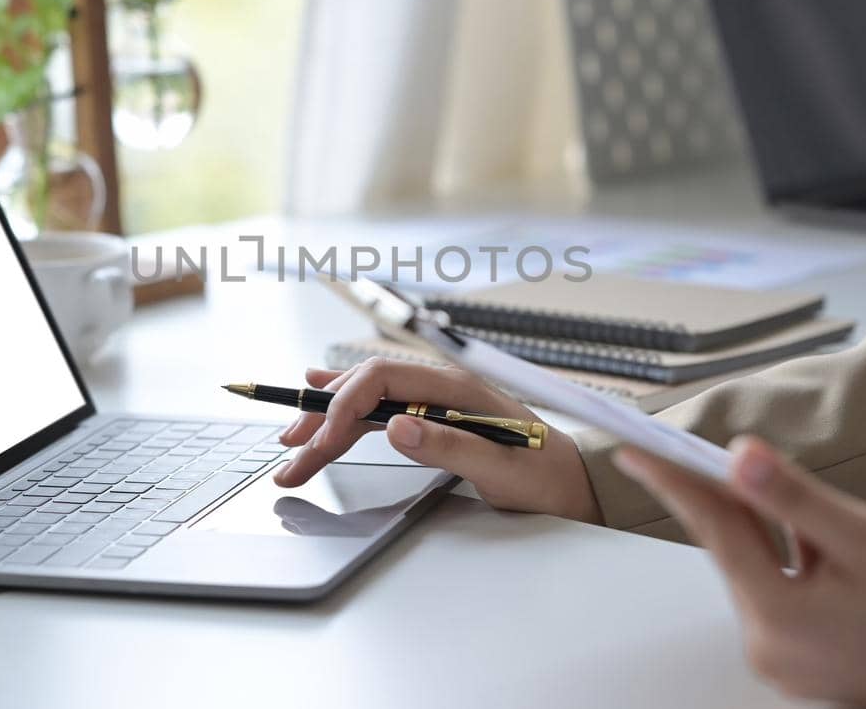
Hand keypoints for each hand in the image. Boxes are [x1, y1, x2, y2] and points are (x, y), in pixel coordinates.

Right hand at [273, 359, 601, 523]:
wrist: (575, 485)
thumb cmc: (545, 476)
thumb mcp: (499, 469)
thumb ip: (448, 445)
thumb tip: (395, 428)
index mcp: (455, 387)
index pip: (382, 380)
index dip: (344, 406)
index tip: (320, 442)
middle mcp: (441, 386)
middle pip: (366, 388)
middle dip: (323, 418)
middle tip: (290, 452)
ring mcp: (437, 400)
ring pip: (369, 400)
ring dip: (329, 419)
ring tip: (292, 442)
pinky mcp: (436, 417)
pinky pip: (382, 407)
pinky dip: (348, 411)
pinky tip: (322, 400)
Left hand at [612, 437, 865, 705]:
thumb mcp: (863, 535)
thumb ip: (793, 496)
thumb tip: (739, 454)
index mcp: (777, 618)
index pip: (712, 531)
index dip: (673, 482)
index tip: (635, 450)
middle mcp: (767, 648)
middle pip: (734, 552)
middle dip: (737, 504)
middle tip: (725, 456)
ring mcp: (780, 662)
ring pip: (756, 572)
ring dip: (774, 537)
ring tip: (832, 534)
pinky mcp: (796, 664)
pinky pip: (776, 597)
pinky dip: (789, 565)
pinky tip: (828, 557)